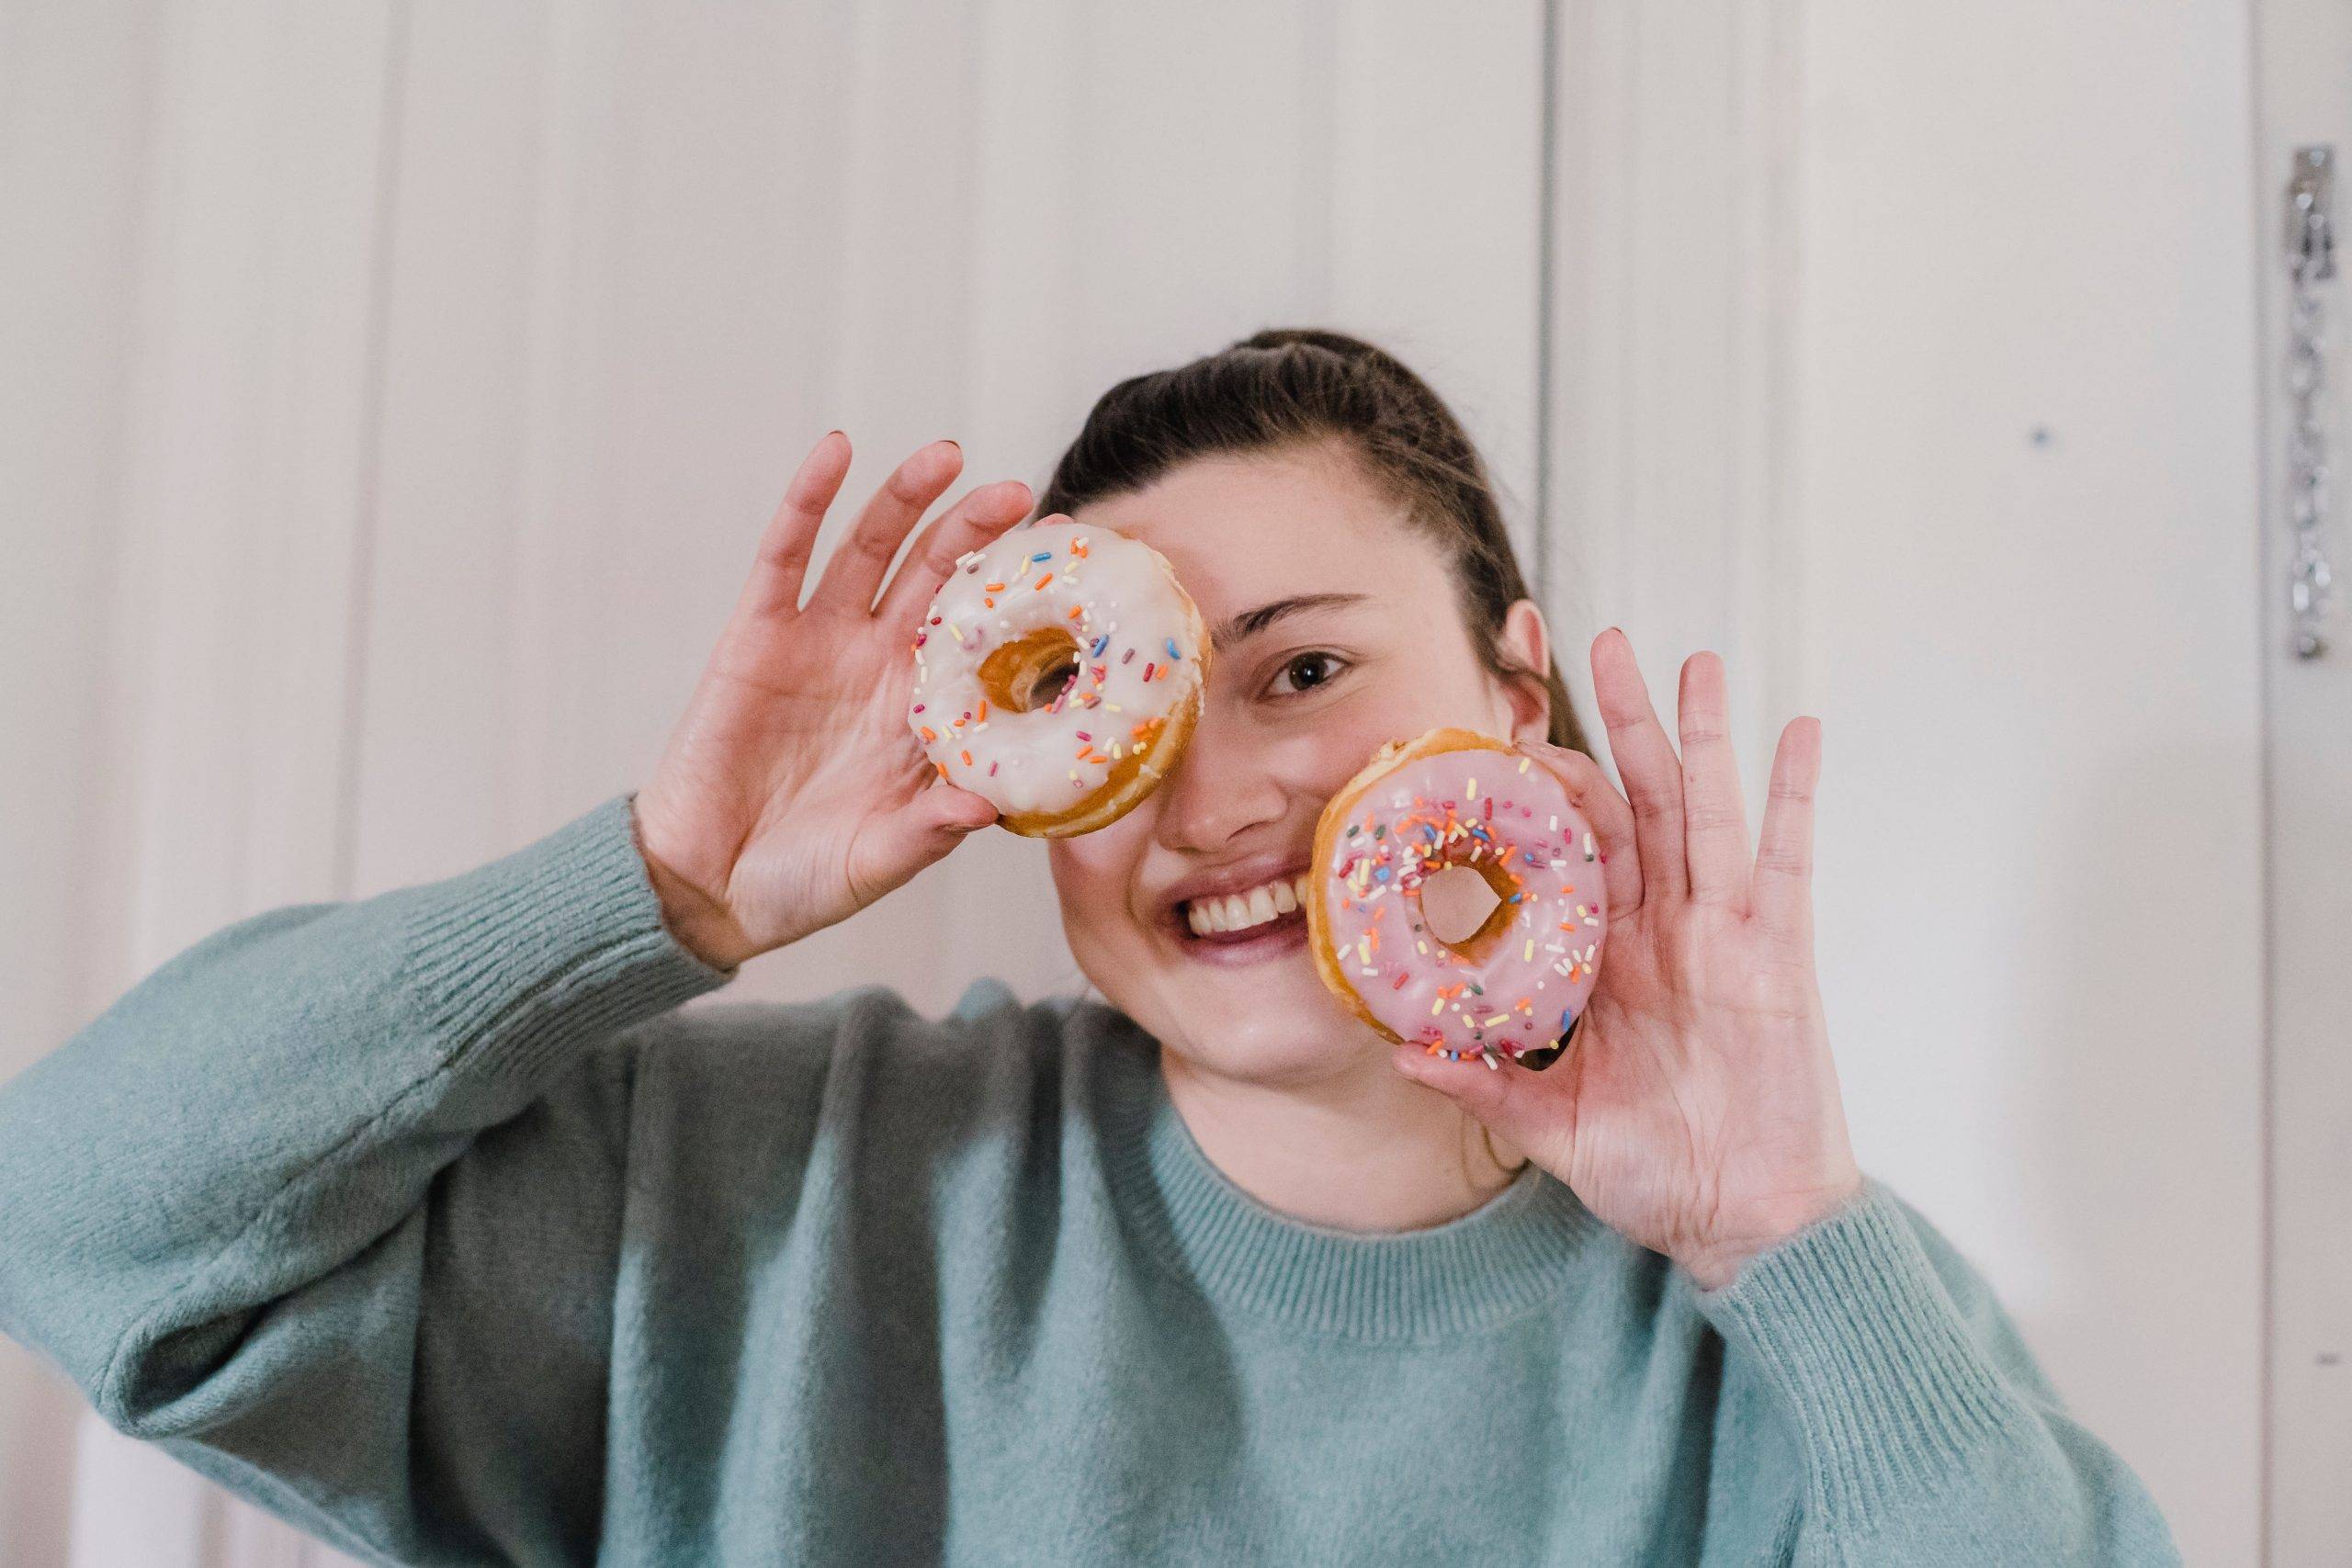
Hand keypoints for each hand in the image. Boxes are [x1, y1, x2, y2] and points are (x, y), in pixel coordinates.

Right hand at [632, 432, 1032, 967]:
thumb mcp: (878, 863)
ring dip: (907, 500)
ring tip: (947, 456)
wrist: (704, 889)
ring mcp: (821, 644)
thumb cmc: (802, 883)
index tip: (1077, 571)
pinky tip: (837, 451)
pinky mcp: (758, 634)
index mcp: (925, 719)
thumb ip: (929, 832)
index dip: (1026, 608)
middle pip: (937, 580)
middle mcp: (880, 668)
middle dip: (978, 534)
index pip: (988, 646)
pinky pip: (785, 555)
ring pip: (872, 551)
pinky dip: (808, 500)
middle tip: (1021, 495)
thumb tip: (988, 805)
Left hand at [1392, 629, 1862, 1288]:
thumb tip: (1396, 1049)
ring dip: (1700, 735)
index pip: (1573, 848)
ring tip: (1693, 659)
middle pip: (1639, 802)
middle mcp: (1665, 930)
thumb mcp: (1550, 1121)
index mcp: (1607, 957)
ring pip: (1707, 812)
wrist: (1743, 1223)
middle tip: (1598, 638)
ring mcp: (1725, 936)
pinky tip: (1798, 731)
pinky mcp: (1779, 957)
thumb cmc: (1655, 1172)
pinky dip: (1794, 796)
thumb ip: (1482, 1078)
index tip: (1504, 728)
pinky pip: (1788, 861)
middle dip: (1619, 723)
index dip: (1543, 790)